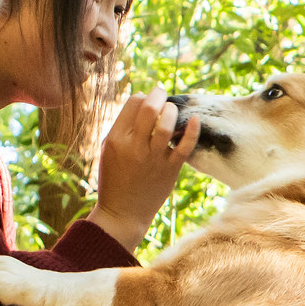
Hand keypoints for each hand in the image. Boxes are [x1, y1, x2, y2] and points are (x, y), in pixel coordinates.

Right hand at [88, 90, 199, 248]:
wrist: (123, 213)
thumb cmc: (115, 177)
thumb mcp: (109, 149)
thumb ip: (123, 126)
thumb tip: (144, 101)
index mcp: (116, 139)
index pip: (133, 103)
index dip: (142, 97)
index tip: (146, 102)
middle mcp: (134, 147)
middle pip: (150, 109)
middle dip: (158, 95)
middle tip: (161, 92)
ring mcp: (153, 159)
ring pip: (167, 124)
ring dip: (172, 110)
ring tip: (171, 110)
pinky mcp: (170, 170)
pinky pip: (185, 146)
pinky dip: (192, 130)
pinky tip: (195, 119)